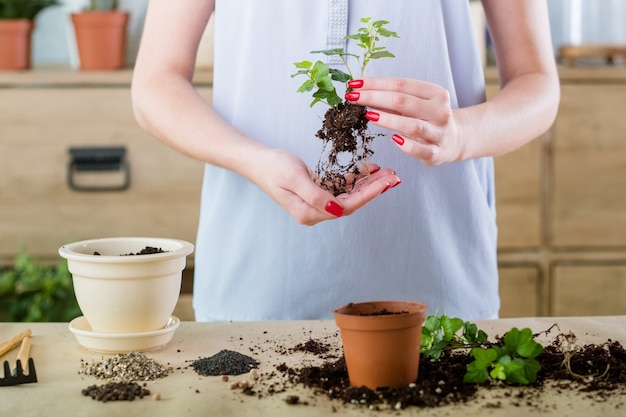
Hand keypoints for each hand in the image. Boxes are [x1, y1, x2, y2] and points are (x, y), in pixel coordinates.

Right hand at [250, 148, 400, 225]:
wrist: (256, 161)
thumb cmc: (273, 168)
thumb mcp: (295, 178)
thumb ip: (317, 196)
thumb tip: (339, 209)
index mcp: (310, 213)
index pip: (347, 206)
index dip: (368, 195)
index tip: (386, 183)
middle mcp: (315, 211)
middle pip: (352, 202)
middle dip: (374, 190)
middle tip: (394, 177)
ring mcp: (317, 202)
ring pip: (349, 195)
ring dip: (368, 184)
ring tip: (387, 173)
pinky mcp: (317, 191)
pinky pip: (341, 187)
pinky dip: (355, 178)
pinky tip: (368, 169)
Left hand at [345, 77, 462, 165]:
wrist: (455, 140)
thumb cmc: (428, 118)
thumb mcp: (415, 104)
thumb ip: (392, 99)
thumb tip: (361, 92)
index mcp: (435, 93)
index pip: (401, 84)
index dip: (376, 83)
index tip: (355, 83)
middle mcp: (440, 111)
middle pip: (403, 101)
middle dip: (374, 97)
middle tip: (352, 97)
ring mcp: (439, 133)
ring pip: (411, 125)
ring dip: (387, 119)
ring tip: (368, 114)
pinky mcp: (437, 153)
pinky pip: (420, 150)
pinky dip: (406, 145)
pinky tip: (393, 139)